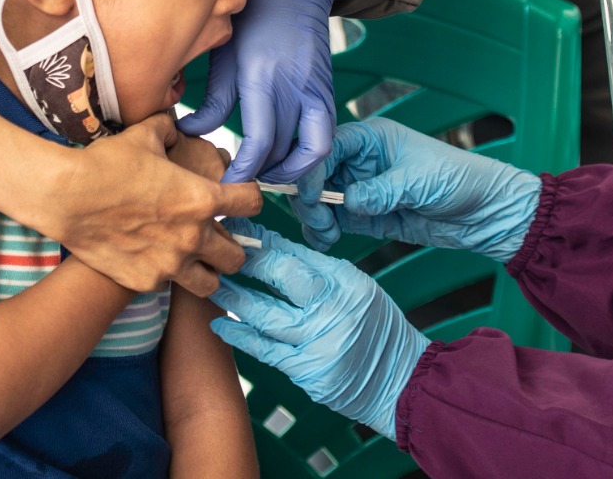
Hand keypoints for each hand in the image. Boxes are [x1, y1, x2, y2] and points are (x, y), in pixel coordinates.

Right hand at [49, 113, 261, 295]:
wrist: (67, 197)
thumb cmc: (107, 163)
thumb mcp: (145, 135)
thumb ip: (169, 131)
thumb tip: (174, 128)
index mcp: (202, 199)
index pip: (252, 203)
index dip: (249, 196)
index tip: (239, 197)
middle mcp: (193, 236)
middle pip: (238, 256)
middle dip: (231, 245)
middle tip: (216, 236)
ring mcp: (170, 264)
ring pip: (210, 282)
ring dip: (206, 270)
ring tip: (194, 259)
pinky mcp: (145, 281)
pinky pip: (169, 284)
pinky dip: (168, 274)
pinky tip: (154, 259)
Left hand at [178, 0, 336, 183]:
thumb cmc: (252, 13)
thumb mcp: (224, 53)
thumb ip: (212, 99)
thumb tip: (191, 133)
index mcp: (262, 74)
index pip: (259, 139)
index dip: (244, 168)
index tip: (227, 182)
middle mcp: (294, 84)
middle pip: (282, 149)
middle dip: (259, 173)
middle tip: (237, 180)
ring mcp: (316, 87)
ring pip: (312, 149)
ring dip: (289, 169)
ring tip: (265, 172)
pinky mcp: (327, 88)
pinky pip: (324, 133)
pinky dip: (308, 152)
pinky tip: (287, 153)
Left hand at [210, 223, 427, 440]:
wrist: (400, 379)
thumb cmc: (379, 331)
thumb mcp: (358, 289)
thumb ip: (320, 271)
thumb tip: (275, 250)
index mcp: (345, 282)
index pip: (297, 254)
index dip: (265, 242)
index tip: (242, 233)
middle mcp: (332, 308)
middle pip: (280, 276)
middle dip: (246, 262)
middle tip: (220, 253)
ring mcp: (318, 341)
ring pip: (264, 314)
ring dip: (233, 298)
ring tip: (212, 285)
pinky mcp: (307, 371)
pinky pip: (265, 350)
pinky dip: (240, 335)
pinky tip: (220, 324)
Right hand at [290, 117, 540, 262]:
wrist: (485, 211)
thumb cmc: (459, 180)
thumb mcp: (419, 181)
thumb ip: (380, 191)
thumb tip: (347, 201)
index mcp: (372, 138)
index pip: (329, 147)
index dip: (313, 169)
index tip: (311, 195)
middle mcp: (362, 161)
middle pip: (317, 174)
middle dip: (311, 198)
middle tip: (320, 222)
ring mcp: (363, 189)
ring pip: (322, 200)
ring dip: (316, 218)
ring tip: (327, 236)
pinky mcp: (367, 215)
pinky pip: (336, 221)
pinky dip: (325, 231)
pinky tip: (327, 241)